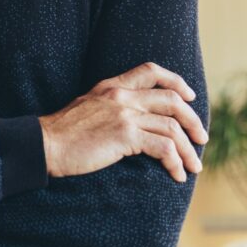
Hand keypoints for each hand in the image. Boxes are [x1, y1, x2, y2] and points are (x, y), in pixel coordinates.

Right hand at [39, 62, 207, 181]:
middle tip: (201, 139)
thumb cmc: (62, 133)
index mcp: (112, 86)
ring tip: (194, 166)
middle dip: (193, 121)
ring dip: (188, 150)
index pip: (151, 71)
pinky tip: (176, 175)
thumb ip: (110, 106)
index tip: (188, 96)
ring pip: (173, 128)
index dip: (176, 81)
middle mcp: (122, 96)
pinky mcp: (125, 135)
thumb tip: (130, 120)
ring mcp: (124, 114)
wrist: (45, 144)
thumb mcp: (87, 107)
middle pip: (172, 101)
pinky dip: (175, 163)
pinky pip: (163, 148)